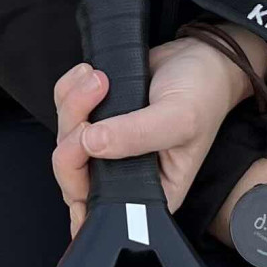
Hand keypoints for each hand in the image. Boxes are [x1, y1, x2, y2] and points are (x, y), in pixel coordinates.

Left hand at [50, 34, 260, 234]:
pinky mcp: (95, 119)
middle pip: (72, 174)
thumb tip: (92, 142)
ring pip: (65, 139)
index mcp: (149, 192)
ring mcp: (105, 147)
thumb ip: (137, 135)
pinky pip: (63, 110)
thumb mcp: (179, 119)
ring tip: (100, 79)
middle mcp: (123, 175)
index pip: (100, 210)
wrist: (202, 57)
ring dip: (73, 103)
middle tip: (95, 98)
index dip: (80, 188)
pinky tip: (91, 75)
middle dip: (73, 133)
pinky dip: (68, 90)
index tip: (83, 149)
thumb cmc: (203, 95)